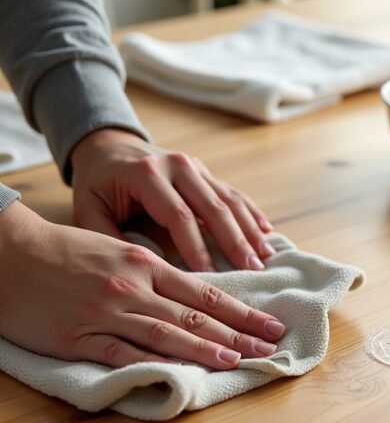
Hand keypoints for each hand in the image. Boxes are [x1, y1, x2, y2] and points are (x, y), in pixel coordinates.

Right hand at [0, 202, 285, 368]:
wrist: (9, 255)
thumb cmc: (66, 252)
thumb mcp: (118, 251)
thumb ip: (155, 273)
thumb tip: (193, 298)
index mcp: (145, 265)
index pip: (205, 294)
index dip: (242, 311)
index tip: (269, 324)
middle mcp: (134, 287)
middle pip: (196, 315)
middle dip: (239, 332)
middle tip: (271, 347)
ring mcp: (108, 312)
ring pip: (167, 333)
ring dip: (207, 348)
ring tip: (239, 359)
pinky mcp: (79, 336)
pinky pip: (122, 352)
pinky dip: (154, 362)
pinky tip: (180, 373)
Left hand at [70, 128, 274, 271]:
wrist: (107, 146)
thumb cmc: (98, 185)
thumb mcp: (89, 209)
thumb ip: (108, 237)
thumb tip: (142, 270)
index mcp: (147, 175)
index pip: (179, 215)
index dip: (197, 247)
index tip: (210, 276)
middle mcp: (177, 166)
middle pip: (214, 207)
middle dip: (235, 241)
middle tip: (252, 270)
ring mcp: (195, 167)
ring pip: (230, 200)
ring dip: (250, 230)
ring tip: (265, 258)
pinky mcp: (206, 172)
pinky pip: (234, 193)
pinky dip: (252, 214)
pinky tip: (267, 233)